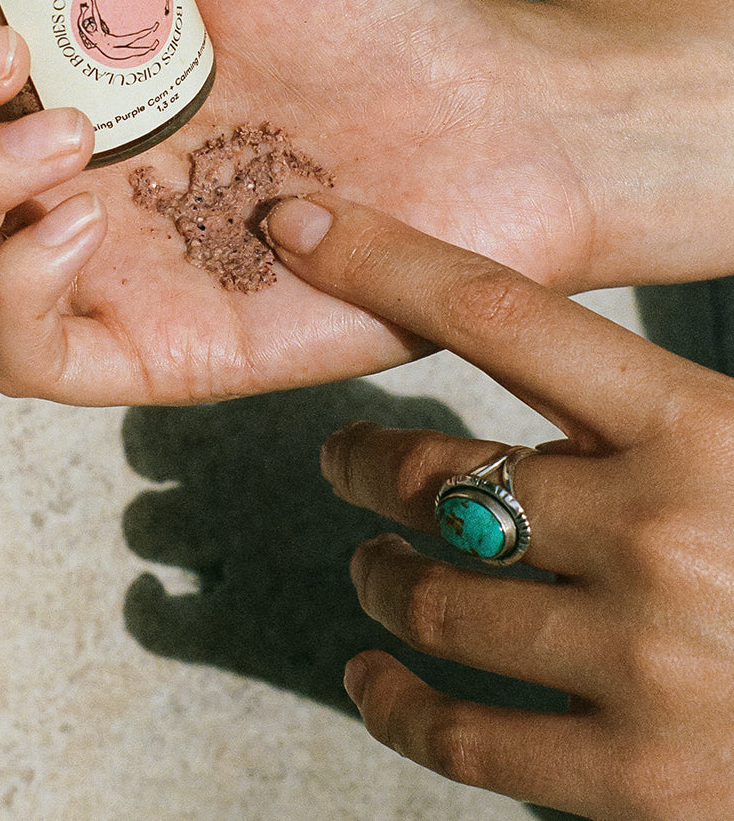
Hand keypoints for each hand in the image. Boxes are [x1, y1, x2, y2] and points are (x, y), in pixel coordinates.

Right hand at [0, 0, 715, 404]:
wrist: (502, 119)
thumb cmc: (378, 23)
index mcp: (65, 78)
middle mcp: (59, 172)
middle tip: (1, 56)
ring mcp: (97, 263)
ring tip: (69, 136)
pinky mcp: (149, 345)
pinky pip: (17, 355)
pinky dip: (13, 287)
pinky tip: (80, 224)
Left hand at [266, 193, 733, 820]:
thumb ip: (668, 403)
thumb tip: (544, 350)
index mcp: (705, 425)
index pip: (500, 313)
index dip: (383, 260)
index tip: (299, 226)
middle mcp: (664, 530)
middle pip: (440, 469)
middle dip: (369, 461)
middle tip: (346, 459)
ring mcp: (649, 661)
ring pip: (436, 598)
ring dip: (381, 576)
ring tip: (373, 564)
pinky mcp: (643, 784)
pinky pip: (466, 739)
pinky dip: (397, 706)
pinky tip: (377, 682)